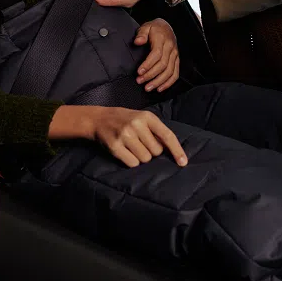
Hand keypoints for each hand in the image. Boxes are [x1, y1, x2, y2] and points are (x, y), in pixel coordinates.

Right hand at [48, 105, 186, 167]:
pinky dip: (131, 161)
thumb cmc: (125, 120)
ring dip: (140, 157)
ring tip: (132, 146)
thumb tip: (171, 151)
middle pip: (156, 152)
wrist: (98, 118)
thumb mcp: (142, 118)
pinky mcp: (115, 146)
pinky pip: (132, 163)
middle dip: (151, 151)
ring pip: (145, 159)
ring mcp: (125, 135)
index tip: (183, 163)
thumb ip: (156, 131)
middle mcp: (137, 124)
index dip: (177, 150)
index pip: (167, 135)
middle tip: (140, 143)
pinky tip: (124, 152)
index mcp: (147, 116)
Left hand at [134, 19, 178, 92]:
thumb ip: (141, 34)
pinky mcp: (177, 60)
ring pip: (170, 71)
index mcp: (162, 39)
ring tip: (148, 87)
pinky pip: (175, 74)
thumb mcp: (146, 27)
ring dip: (159, 81)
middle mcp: (171, 48)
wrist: (166, 27)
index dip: (148, 64)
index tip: (139, 72)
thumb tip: (138, 42)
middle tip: (140, 81)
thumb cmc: (154, 28)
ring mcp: (175, 55)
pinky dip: (168, 83)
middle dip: (151, 75)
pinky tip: (160, 88)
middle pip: (163, 65)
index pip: (156, 54)